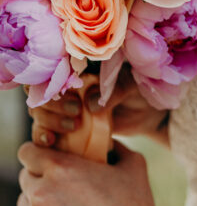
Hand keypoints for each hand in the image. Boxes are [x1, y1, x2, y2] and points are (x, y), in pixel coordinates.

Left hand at [12, 139, 168, 205]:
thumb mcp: (132, 164)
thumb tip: (105, 141)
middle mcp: (41, 194)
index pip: (28, 152)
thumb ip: (113, 147)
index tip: (48, 161)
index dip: (38, 154)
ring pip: (24, 205)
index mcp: (61, 168)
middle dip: (41, 180)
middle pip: (26, 179)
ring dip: (38, 205)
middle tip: (62, 189)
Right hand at [26, 66, 167, 147]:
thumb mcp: (133, 84)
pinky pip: (44, 129)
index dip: (51, 76)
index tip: (67, 89)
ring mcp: (64, 104)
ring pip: (39, 110)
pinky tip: (50, 141)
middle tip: (76, 110)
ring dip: (48, 119)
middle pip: (41, 90)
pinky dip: (42, 135)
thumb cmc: (141, 89)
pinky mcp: (65, 124)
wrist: (148, 113)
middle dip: (52, 102)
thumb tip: (90, 104)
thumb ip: (114, 90)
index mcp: (81, 64)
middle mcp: (68, 83)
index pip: (52, 64)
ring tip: (74, 127)